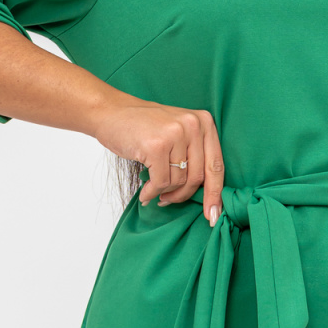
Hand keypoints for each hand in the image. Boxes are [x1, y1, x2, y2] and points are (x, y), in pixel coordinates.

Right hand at [92, 100, 224, 225]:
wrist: (111, 112)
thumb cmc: (143, 127)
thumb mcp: (177, 132)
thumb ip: (194, 154)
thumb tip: (208, 195)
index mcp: (204, 122)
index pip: (216, 165)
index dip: (215, 193)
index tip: (213, 215)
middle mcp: (193, 125)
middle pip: (198, 176)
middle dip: (183, 195)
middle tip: (168, 201)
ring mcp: (175, 134)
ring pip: (179, 181)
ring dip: (165, 192)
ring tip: (154, 189)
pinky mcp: (156, 146)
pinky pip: (161, 182)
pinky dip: (152, 192)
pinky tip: (145, 193)